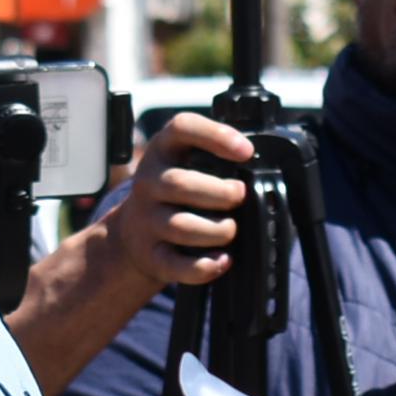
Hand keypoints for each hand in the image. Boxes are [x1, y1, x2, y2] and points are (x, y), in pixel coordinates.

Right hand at [99, 113, 255, 294]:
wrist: (133, 233)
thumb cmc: (173, 194)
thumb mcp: (184, 163)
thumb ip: (214, 159)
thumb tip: (262, 167)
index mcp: (163, 151)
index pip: (182, 128)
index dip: (216, 135)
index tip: (246, 151)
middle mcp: (148, 182)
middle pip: (179, 184)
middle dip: (220, 192)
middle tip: (239, 196)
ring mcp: (145, 220)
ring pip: (181, 226)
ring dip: (218, 230)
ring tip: (230, 229)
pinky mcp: (150, 255)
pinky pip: (176, 265)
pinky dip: (205, 267)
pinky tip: (223, 260)